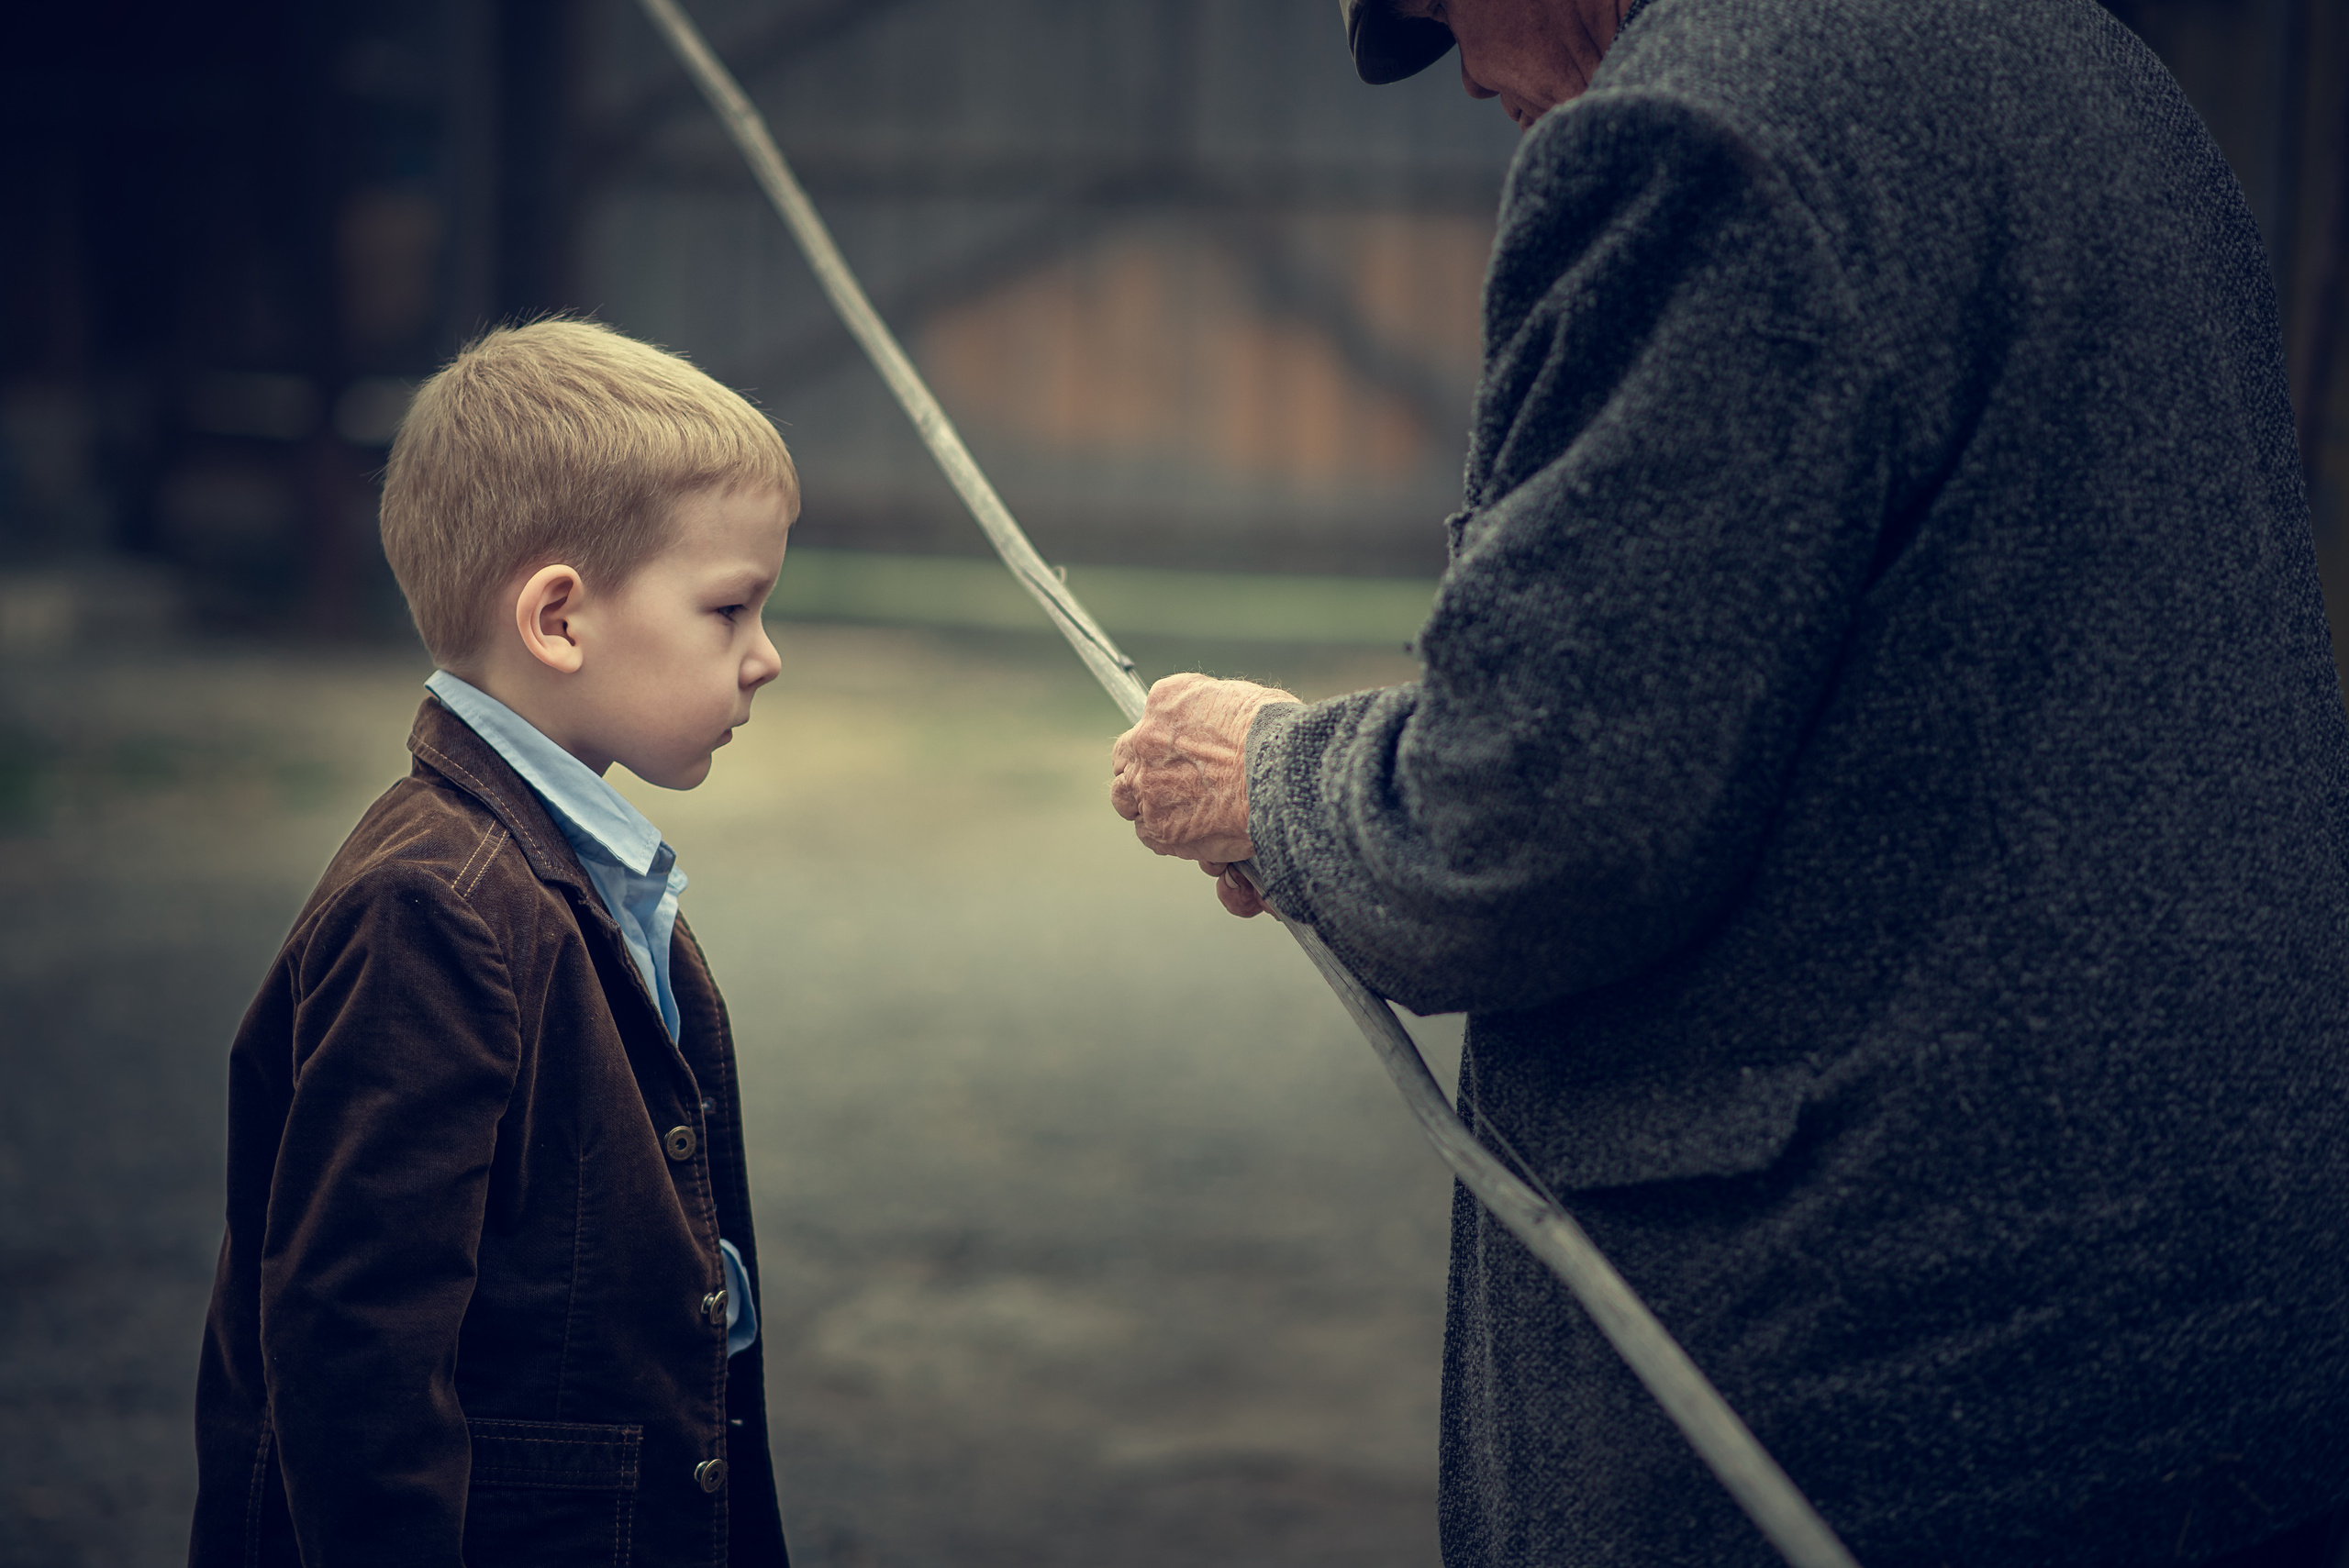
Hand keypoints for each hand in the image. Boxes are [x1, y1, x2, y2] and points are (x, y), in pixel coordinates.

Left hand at [1109, 674, 1297, 914]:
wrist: (1283, 775)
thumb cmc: (1277, 735)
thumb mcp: (1241, 700)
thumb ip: (1212, 715)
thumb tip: (1218, 732)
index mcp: (1165, 701)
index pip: (1146, 723)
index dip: (1159, 744)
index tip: (1173, 755)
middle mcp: (1146, 741)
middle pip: (1126, 761)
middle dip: (1143, 774)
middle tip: (1169, 787)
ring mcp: (1148, 786)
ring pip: (1130, 802)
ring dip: (1152, 809)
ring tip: (1188, 817)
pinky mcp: (1160, 827)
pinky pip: (1153, 837)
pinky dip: (1173, 840)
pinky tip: (1202, 839)